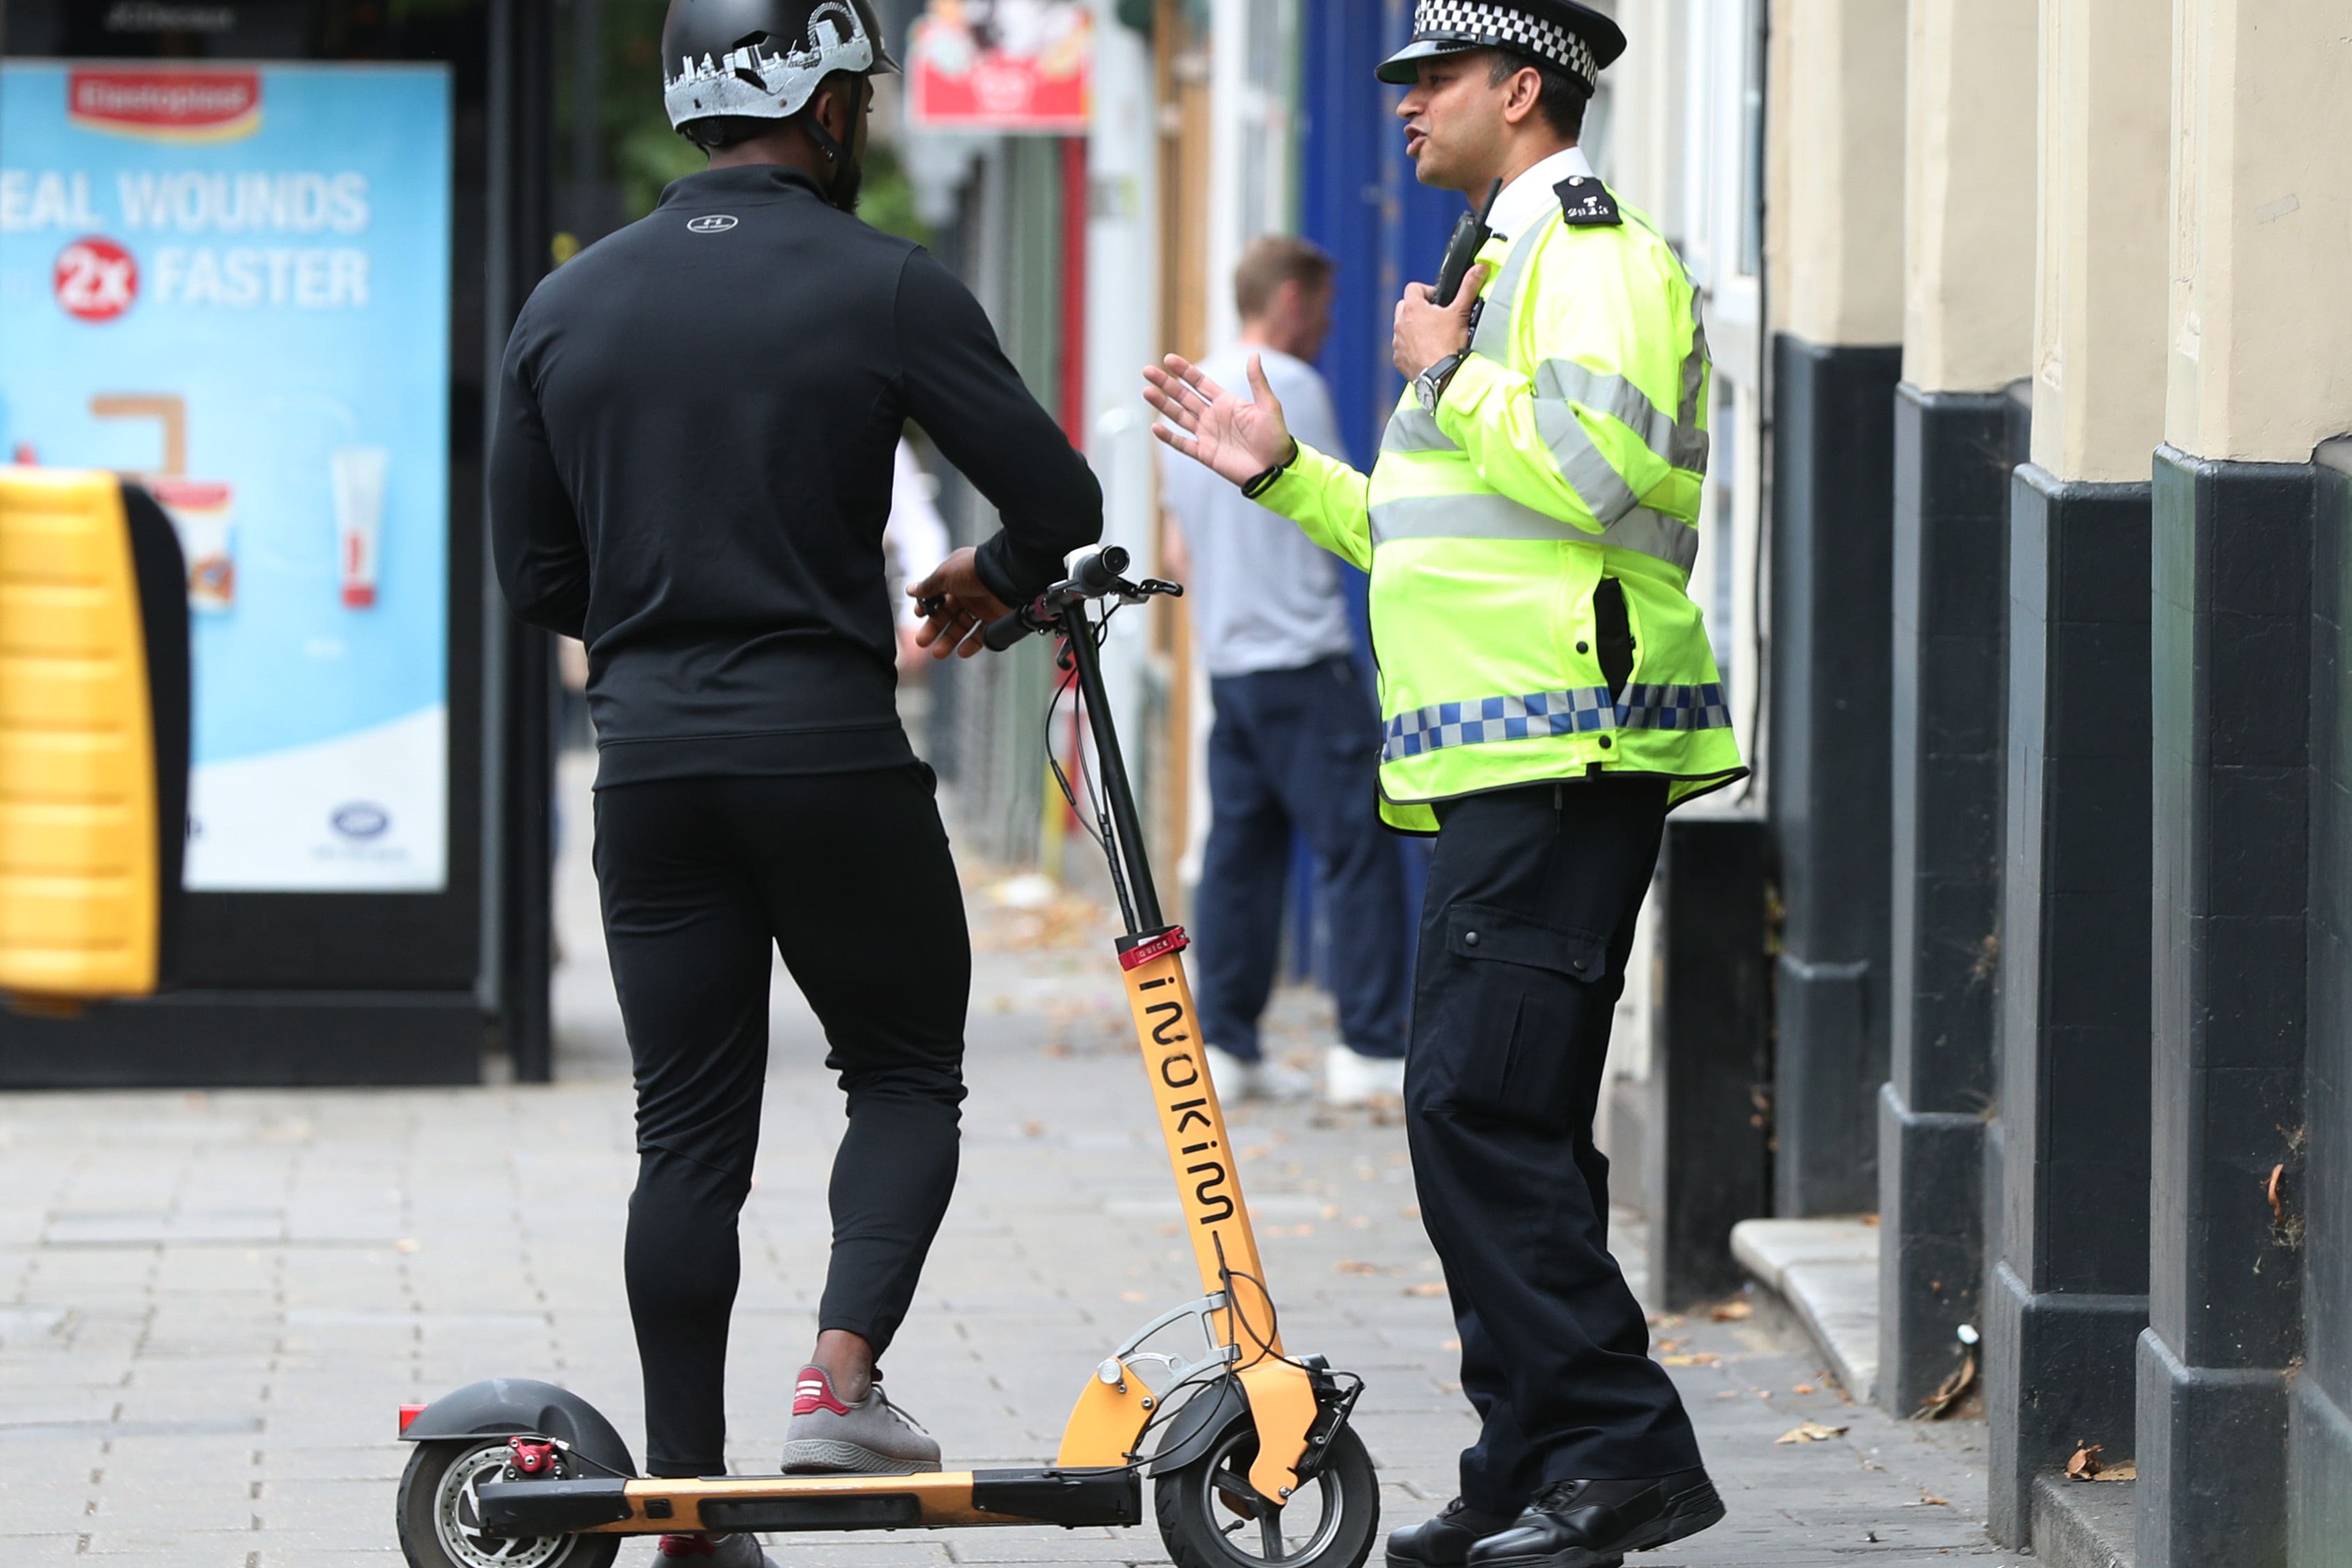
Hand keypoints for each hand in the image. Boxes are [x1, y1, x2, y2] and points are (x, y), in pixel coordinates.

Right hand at [909, 547, 1013, 659]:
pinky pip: (981, 635)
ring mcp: (982, 606)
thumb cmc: (973, 569)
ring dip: (949, 640)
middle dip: (934, 629)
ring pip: (962, 627)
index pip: (937, 596)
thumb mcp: (943, 575)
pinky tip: (961, 651)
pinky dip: (971, 645)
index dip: (927, 608)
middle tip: (922, 642)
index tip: (919, 616)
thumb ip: (927, 587)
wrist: (1005, 575)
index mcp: (955, 579)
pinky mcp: (995, 619)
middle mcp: (968, 593)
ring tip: (938, 652)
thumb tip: (911, 590)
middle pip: (947, 615)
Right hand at [1142, 353, 1294, 488]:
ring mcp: (1207, 435)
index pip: (1200, 383)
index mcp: (1226, 403)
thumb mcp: (1268, 406)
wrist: (1275, 468)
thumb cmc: (1276, 437)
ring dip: (1163, 405)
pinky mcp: (1205, 454)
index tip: (1169, 359)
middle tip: (1148, 371)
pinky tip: (1155, 427)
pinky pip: (1183, 444)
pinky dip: (1169, 437)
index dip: (1184, 371)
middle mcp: (1213, 417)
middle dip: (1166, 384)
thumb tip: (1254, 354)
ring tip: (1147, 391)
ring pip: (1179, 416)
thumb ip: (1257, 381)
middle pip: (1184, 397)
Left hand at [1392, 263, 1486, 379]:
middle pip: (1405, 307)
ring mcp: (1397, 342)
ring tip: (1432, 336)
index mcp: (1413, 308)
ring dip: (1413, 329)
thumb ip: (1469, 287)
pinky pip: (1402, 348)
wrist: (1442, 376)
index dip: (1427, 291)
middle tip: (1435, 318)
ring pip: (1402, 328)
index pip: (1413, 288)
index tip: (1438, 300)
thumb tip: (1479, 268)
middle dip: (1418, 309)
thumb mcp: (1461, 312)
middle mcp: (1400, 323)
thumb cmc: (1449, 345)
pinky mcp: (1398, 359)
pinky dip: (1411, 348)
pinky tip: (1426, 353)